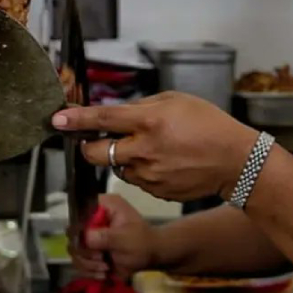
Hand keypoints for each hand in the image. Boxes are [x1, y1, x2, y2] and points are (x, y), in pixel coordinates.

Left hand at [53, 92, 259, 201]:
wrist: (235, 162)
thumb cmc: (209, 125)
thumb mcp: (176, 100)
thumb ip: (142, 106)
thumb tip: (118, 115)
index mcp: (149, 121)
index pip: (102, 119)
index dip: (76, 119)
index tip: (57, 119)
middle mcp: (144, 150)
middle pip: (96, 153)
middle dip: (89, 147)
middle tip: (95, 140)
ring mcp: (148, 175)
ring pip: (117, 167)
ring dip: (122, 158)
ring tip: (150, 149)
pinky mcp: (155, 191)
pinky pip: (136, 180)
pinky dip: (141, 171)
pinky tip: (163, 163)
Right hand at [66, 194, 156, 279]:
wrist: (151, 257)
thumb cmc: (143, 242)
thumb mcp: (126, 238)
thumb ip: (105, 236)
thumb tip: (84, 237)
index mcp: (103, 206)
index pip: (79, 212)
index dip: (79, 229)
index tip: (87, 244)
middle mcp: (93, 218)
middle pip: (73, 234)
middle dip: (85, 251)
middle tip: (101, 258)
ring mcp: (90, 236)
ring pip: (74, 250)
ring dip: (88, 264)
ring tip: (105, 268)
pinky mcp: (91, 251)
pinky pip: (80, 262)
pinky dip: (89, 271)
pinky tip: (103, 274)